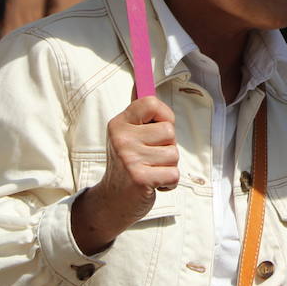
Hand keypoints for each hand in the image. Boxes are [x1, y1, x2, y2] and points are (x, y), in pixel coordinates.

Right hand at [70, 96, 178, 253]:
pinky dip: (169, 182)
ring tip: (151, 171)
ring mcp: (130, 158)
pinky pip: (174, 174)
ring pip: (174, 154)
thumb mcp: (128, 137)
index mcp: (119, 124)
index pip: (150, 103)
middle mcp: (122, 138)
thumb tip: (149, 84)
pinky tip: (154, 183)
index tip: (160, 127)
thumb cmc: (128, 166)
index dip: (164, 115)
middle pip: (169, 131)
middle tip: (151, 158)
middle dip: (167, 147)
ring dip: (168, 166)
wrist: (112, 201)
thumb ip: (142, 117)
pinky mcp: (140, 179)